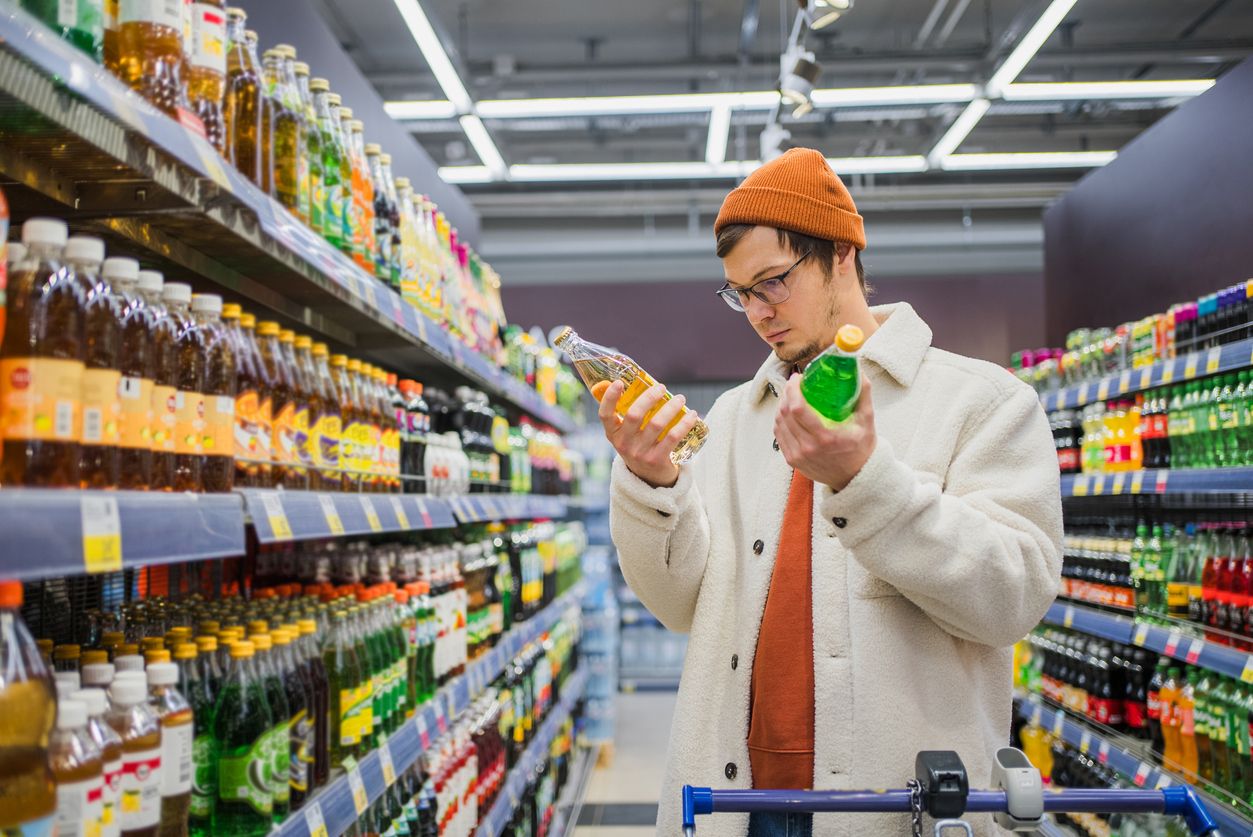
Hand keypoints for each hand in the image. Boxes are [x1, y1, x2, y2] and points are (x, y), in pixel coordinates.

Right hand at [597, 381, 700, 488]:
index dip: (610, 398)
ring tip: (680, 398)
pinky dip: (684, 423)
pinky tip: (692, 415)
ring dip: (671, 407)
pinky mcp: (657, 460)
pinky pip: (673, 437)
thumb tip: (649, 386)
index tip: (619, 382)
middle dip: (649, 397)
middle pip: (634, 414)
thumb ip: (632, 416)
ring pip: (657, 423)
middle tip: (661, 387)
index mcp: (613, 434)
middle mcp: (624, 444)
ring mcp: (640, 453)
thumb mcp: (628, 435)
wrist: (650, 479)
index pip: (605, 415)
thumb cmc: (640, 447)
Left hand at [774, 372, 875, 491]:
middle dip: (786, 393)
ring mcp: (797, 456)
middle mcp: (808, 448)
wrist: (855, 478)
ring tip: (791, 395)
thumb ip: (863, 394)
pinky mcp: (791, 460)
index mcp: (825, 438)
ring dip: (781, 405)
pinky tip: (788, 412)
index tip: (798, 378)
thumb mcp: (867, 421)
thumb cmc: (862, 448)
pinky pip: (779, 434)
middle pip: (784, 413)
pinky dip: (780, 420)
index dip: (792, 389)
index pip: (797, 409)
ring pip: (779, 423)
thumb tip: (858, 369)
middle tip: (795, 384)